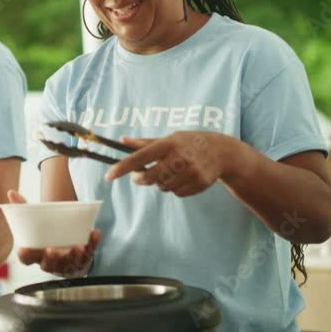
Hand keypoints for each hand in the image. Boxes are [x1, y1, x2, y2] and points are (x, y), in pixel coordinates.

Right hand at [8, 190, 99, 277]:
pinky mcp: (82, 259)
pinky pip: (88, 253)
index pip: (26, 258)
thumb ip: (23, 209)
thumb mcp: (35, 222)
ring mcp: (67, 263)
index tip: (24, 248)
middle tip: (52, 250)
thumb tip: (11, 193)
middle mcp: (50, 262)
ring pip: (70, 263)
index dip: (25, 255)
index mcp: (35, 254)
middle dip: (50, 258)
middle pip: (48, 264)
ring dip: (74, 255)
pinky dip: (92, 243)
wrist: (65, 247)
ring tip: (77, 246)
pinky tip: (95, 233)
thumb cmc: (46, 235)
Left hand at [105, 131, 250, 196]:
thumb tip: (122, 140)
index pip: (140, 157)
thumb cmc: (188, 142)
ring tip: (170, 172)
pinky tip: (183, 178)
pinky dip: (175, 188)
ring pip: (162, 187)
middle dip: (141, 179)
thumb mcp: (169, 138)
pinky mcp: (199, 183)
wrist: (221, 151)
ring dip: (160, 183)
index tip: (108, 175)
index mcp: (168, 143)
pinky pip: (176, 193)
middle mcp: (180, 157)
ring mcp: (191, 171)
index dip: (123, 167)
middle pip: (150, 177)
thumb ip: (145, 143)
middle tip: (140, 176)